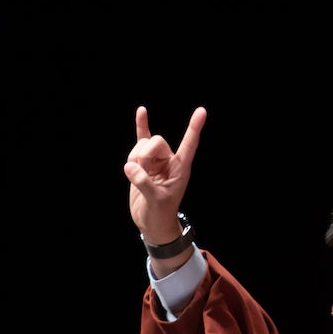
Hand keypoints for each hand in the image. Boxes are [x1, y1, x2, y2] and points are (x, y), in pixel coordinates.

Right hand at [124, 105, 206, 243]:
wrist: (151, 222)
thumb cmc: (160, 213)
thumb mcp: (156, 200)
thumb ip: (144, 183)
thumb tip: (130, 167)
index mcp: (181, 168)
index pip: (189, 144)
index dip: (194, 128)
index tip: (201, 111)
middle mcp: (169, 161)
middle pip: (156, 142)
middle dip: (144, 154)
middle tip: (141, 172)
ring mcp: (155, 161)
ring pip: (142, 145)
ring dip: (134, 157)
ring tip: (136, 175)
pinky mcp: (142, 163)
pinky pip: (141, 140)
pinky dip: (141, 126)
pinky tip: (142, 111)